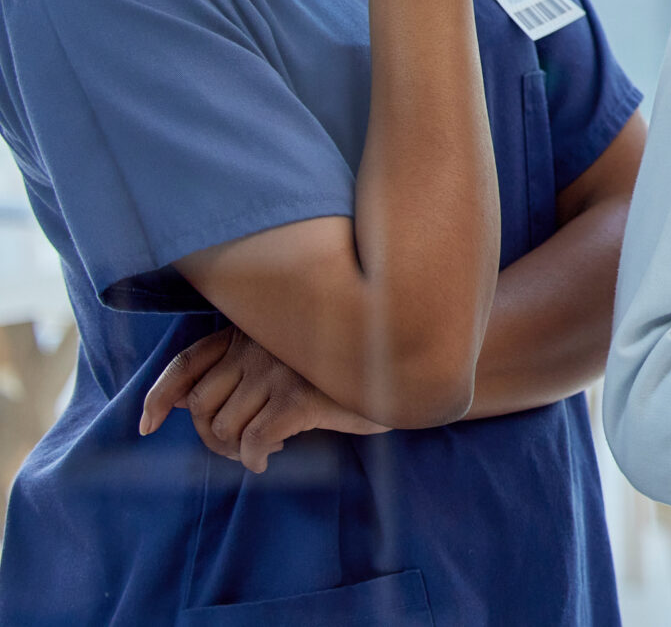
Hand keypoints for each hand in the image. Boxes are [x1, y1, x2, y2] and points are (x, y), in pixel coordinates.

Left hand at [139, 327, 386, 472]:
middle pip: (201, 404)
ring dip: (235, 451)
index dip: (161, 395)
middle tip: (235, 447)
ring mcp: (278, 370)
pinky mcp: (299, 397)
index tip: (147, 425)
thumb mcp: (291, 361)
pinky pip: (254, 441)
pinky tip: (269, 460)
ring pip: (224, 427)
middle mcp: (259, 347)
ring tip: (258, 453)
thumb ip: (250, 371)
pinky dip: (255, 458)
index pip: (188, 361)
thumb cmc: (345, 370)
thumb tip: (200, 411)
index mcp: (252, 332)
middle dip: (209, 435)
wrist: (401, 371)